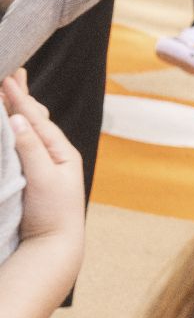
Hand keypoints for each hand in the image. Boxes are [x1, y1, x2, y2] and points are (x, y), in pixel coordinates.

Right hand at [2, 71, 84, 248]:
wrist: (54, 246)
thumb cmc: (53, 214)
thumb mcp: (43, 178)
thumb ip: (30, 148)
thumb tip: (19, 116)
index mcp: (62, 152)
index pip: (37, 118)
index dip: (20, 97)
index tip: (7, 76)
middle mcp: (55, 155)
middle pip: (36, 119)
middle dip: (22, 96)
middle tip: (13, 72)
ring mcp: (44, 165)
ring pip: (30, 130)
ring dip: (19, 110)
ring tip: (14, 89)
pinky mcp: (33, 177)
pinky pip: (24, 145)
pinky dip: (17, 129)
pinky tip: (14, 123)